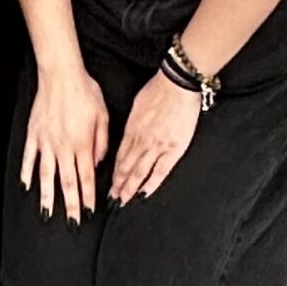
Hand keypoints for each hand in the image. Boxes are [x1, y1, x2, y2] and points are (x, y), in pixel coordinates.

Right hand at [21, 59, 110, 221]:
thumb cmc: (85, 91)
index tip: (89, 213)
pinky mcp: (34, 134)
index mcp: (83, 144)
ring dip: (47, 196)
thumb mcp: (103, 115)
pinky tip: (26, 187)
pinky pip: (29, 158)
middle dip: (70, 206)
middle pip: (67, 182)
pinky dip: (27, 173)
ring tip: (46, 214)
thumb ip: (102, 143)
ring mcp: (46, 142)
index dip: (88, 198)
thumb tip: (97, 163)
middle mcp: (64, 147)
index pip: (86, 177)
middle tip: (71, 223)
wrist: (61, 74)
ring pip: (46, 175)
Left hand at [109, 72, 203, 203]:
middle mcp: (141, 140)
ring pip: (139, 172)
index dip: (114, 172)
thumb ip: (132, 124)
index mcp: (131, 129)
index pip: (119, 156)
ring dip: (130, 188)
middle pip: (126, 167)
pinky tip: (144, 194)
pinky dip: (151, 184)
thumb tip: (129, 134)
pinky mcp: (173, 149)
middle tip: (112, 199)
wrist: (177, 85)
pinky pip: (160, 171)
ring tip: (123, 200)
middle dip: (118, 185)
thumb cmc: (159, 89)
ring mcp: (157, 146)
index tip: (109, 184)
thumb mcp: (137, 104)